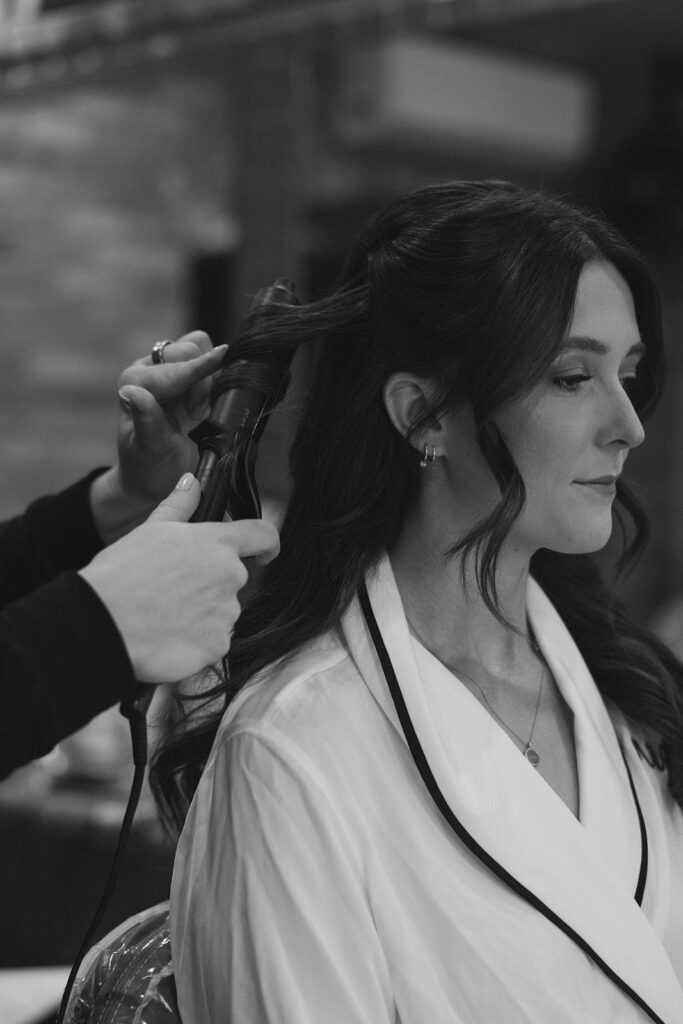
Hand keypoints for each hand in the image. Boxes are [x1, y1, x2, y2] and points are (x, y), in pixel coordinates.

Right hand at [80, 474, 279, 681]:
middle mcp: (230, 576)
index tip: (262, 552)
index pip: (264, 535)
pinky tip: (166, 636)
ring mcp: (226, 614)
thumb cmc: (121, 573)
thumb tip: (192, 482)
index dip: (265, 543)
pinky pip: (212, 642)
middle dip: (209, 584)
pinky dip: (195, 641)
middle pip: (232, 579)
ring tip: (162, 615)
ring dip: (201, 614)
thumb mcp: (150, 530)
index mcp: (217, 543)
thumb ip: (179, 505)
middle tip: (171, 589)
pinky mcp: (217, 646)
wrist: (102, 624)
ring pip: (221, 612)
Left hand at [91, 332, 226, 542]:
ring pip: (203, 354)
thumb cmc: (148, 468)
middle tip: (194, 415)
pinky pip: (210, 368)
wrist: (154, 481)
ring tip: (195, 415)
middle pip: (191, 349)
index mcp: (134, 381)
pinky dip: (213, 386)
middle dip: (201, 380)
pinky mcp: (186, 383)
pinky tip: (201, 411)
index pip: (175, 367)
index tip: (223, 355)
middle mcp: (149, 371)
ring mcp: (169, 374)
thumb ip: (147, 420)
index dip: (199, 368)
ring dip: (207, 383)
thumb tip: (132, 391)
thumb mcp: (149, 449)